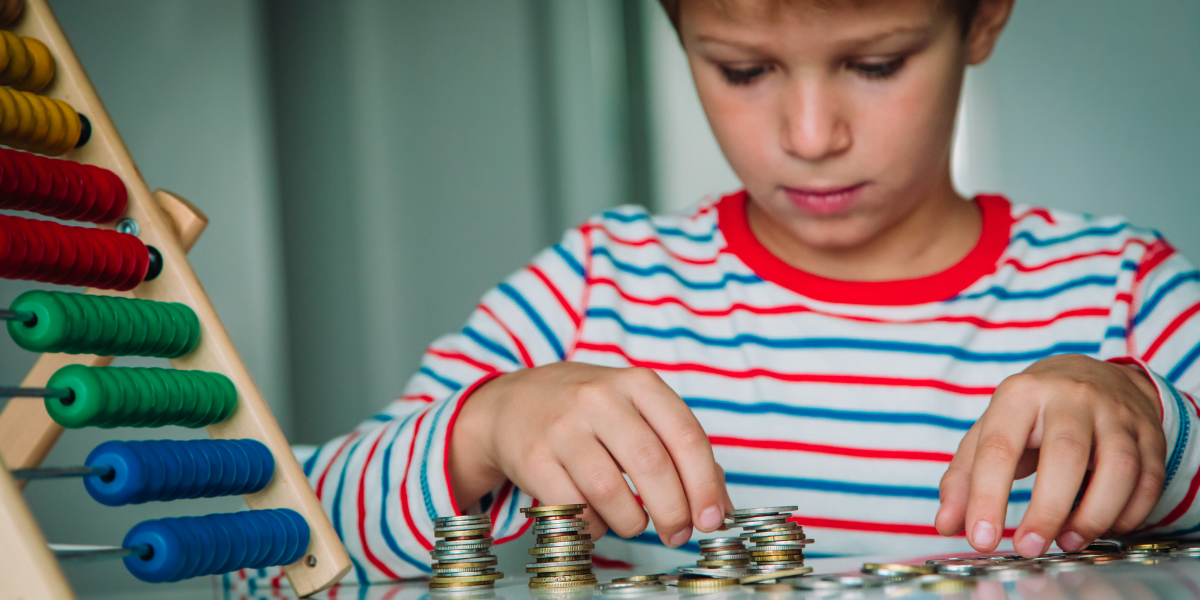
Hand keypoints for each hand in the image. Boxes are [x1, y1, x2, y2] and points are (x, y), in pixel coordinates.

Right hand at [449, 363, 732, 545]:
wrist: (512, 403)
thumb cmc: (589, 413)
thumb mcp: (636, 410)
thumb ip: (679, 450)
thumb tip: (718, 505)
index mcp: (637, 384)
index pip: (685, 436)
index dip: (704, 484)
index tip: (712, 519)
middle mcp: (600, 399)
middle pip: (651, 465)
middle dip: (673, 512)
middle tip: (678, 533)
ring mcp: (563, 427)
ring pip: (610, 492)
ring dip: (632, 522)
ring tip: (634, 523)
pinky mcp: (533, 458)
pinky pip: (574, 508)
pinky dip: (593, 525)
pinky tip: (596, 518)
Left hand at [935, 354, 1165, 556]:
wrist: (1091, 376)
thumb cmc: (1032, 414)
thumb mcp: (990, 433)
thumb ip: (963, 478)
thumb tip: (946, 524)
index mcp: (1020, 395)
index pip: (999, 448)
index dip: (987, 497)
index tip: (981, 538)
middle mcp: (1071, 397)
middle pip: (1065, 454)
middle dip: (1047, 510)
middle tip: (1029, 548)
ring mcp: (1116, 413)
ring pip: (1118, 468)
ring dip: (1094, 515)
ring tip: (1068, 542)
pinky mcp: (1150, 433)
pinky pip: (1149, 479)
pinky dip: (1129, 513)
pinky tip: (1105, 528)